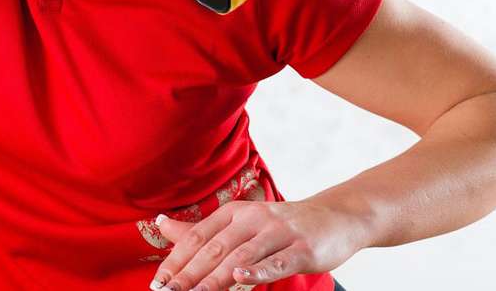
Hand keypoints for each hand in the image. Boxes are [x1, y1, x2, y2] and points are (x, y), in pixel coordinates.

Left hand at [149, 199, 367, 290]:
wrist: (336, 218)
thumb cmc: (282, 225)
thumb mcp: (240, 221)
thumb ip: (201, 229)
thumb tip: (160, 223)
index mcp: (234, 212)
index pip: (198, 237)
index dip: (177, 260)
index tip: (159, 283)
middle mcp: (254, 218)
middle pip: (215, 247)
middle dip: (189, 273)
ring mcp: (279, 232)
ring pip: (241, 256)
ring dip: (215, 277)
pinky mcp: (301, 249)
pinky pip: (276, 262)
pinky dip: (257, 271)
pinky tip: (240, 279)